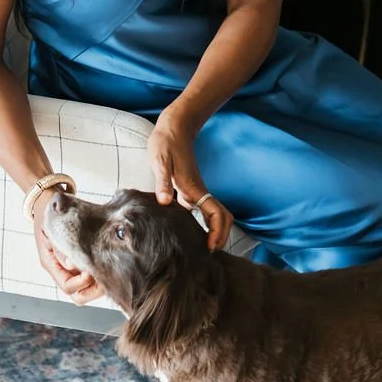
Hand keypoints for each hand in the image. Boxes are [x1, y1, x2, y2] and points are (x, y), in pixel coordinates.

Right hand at [32, 196, 105, 304]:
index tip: (91, 270)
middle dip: (94, 289)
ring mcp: (72, 267)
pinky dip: (101, 270)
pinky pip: (93, 274)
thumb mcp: (50, 227)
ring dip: (100, 281)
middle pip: (79, 294)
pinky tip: (110, 259)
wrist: (49, 202)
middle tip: (106, 274)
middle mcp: (62, 270)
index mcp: (51, 264)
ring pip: (88, 287)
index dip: (81, 283)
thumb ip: (60, 248)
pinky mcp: (82, 260)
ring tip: (110, 267)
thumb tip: (71, 264)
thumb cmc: (49, 213)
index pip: (68, 286)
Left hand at [148, 112, 233, 251]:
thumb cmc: (165, 143)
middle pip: (220, 217)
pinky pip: (200, 210)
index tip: (210, 247)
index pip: (216, 213)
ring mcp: (194, 191)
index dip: (217, 232)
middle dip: (221, 235)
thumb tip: (164, 203)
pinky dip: (202, 224)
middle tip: (210, 253)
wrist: (173, 128)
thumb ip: (163, 181)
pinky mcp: (188, 189)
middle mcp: (198, 191)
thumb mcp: (160, 160)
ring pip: (212, 214)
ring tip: (202, 248)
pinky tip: (189, 233)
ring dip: (213, 231)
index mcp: (193, 187)